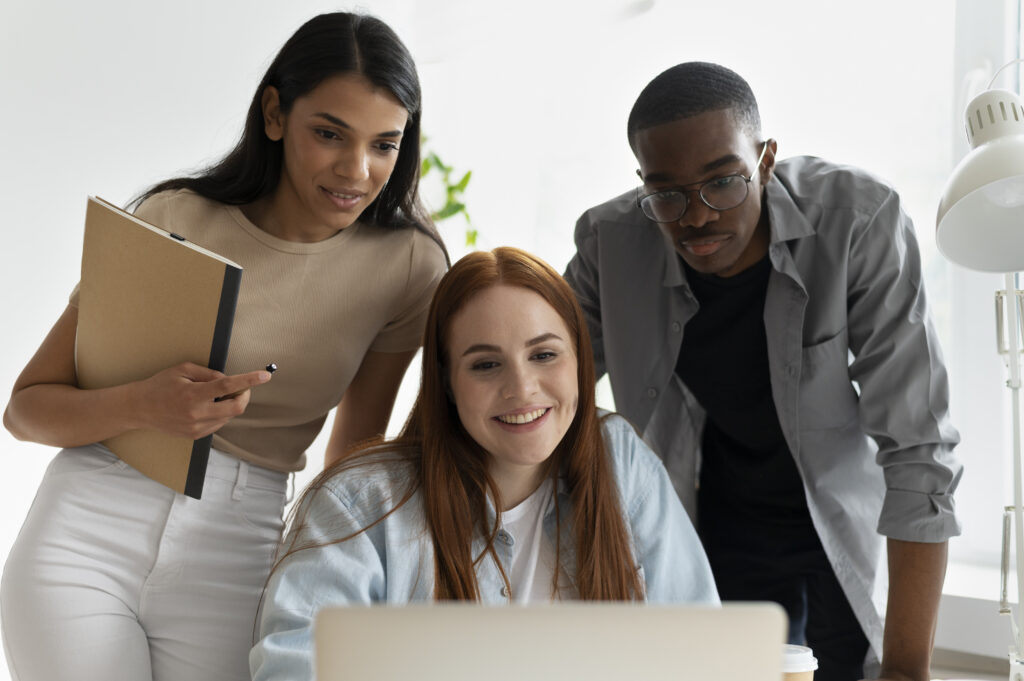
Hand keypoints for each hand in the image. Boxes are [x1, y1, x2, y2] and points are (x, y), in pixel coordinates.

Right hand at [131, 362, 271, 438]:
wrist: (139, 408)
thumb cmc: (161, 385)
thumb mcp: (183, 370)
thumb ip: (208, 374)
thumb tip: (229, 379)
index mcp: (193, 395)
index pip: (228, 386)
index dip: (249, 381)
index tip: (265, 376)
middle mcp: (197, 414)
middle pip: (236, 408)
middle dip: (244, 396)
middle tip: (241, 388)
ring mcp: (197, 428)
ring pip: (228, 416)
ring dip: (230, 404)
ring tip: (213, 395)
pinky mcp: (196, 435)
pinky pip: (219, 423)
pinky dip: (220, 413)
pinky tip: (206, 406)